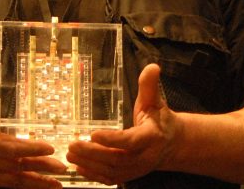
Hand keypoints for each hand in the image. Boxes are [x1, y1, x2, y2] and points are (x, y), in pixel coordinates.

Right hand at [0, 56, 66, 187]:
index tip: (50, 147)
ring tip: (58, 184)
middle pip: (14, 165)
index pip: (7, 147)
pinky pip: (6, 183)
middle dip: (39, 166)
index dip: (29, 148)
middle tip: (63, 167)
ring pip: (12, 179)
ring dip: (36, 181)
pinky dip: (24, 185)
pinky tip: (41, 185)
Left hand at [66, 64, 178, 184]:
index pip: (130, 140)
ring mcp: (136, 169)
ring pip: (111, 171)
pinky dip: (94, 175)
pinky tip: (79, 167)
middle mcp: (144, 157)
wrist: (172, 144)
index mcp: (151, 137)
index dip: (112, 139)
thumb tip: (152, 66)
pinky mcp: (129, 175)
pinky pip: (110, 179)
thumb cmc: (160, 120)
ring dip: (89, 164)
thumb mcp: (155, 101)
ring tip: (71, 154)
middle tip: (73, 145)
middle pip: (117, 158)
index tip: (93, 134)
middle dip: (93, 153)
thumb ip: (150, 86)